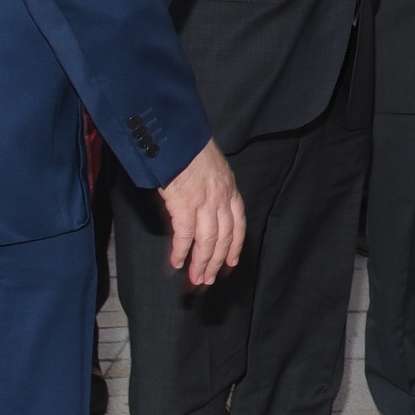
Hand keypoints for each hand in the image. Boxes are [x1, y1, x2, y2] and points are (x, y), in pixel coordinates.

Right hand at [158, 140, 246, 288]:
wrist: (177, 136)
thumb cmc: (188, 149)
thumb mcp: (210, 167)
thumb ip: (211, 188)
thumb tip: (202, 207)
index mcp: (229, 189)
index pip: (238, 224)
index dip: (235, 246)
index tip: (230, 262)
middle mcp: (221, 198)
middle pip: (224, 238)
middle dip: (216, 262)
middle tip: (209, 279)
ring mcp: (205, 202)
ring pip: (208, 241)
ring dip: (201, 263)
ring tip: (196, 279)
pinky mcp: (185, 205)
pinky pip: (186, 236)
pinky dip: (182, 252)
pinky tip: (177, 263)